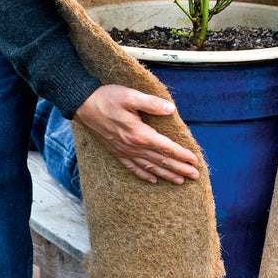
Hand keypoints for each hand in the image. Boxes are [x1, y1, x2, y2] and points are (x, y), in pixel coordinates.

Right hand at [73, 84, 199, 184]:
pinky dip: (145, 175)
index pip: (166, 147)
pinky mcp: (116, 152)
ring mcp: (123, 151)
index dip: (182, 155)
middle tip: (195, 176)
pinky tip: (153, 180)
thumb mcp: (130, 96)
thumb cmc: (107, 98)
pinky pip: (133, 168)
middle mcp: (132, 146)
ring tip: (180, 181)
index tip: (195, 161)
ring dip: (166, 174)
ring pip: (149, 167)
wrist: (82, 104)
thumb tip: (170, 109)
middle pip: (161, 161)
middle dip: (179, 169)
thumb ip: (151, 103)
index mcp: (139, 134)